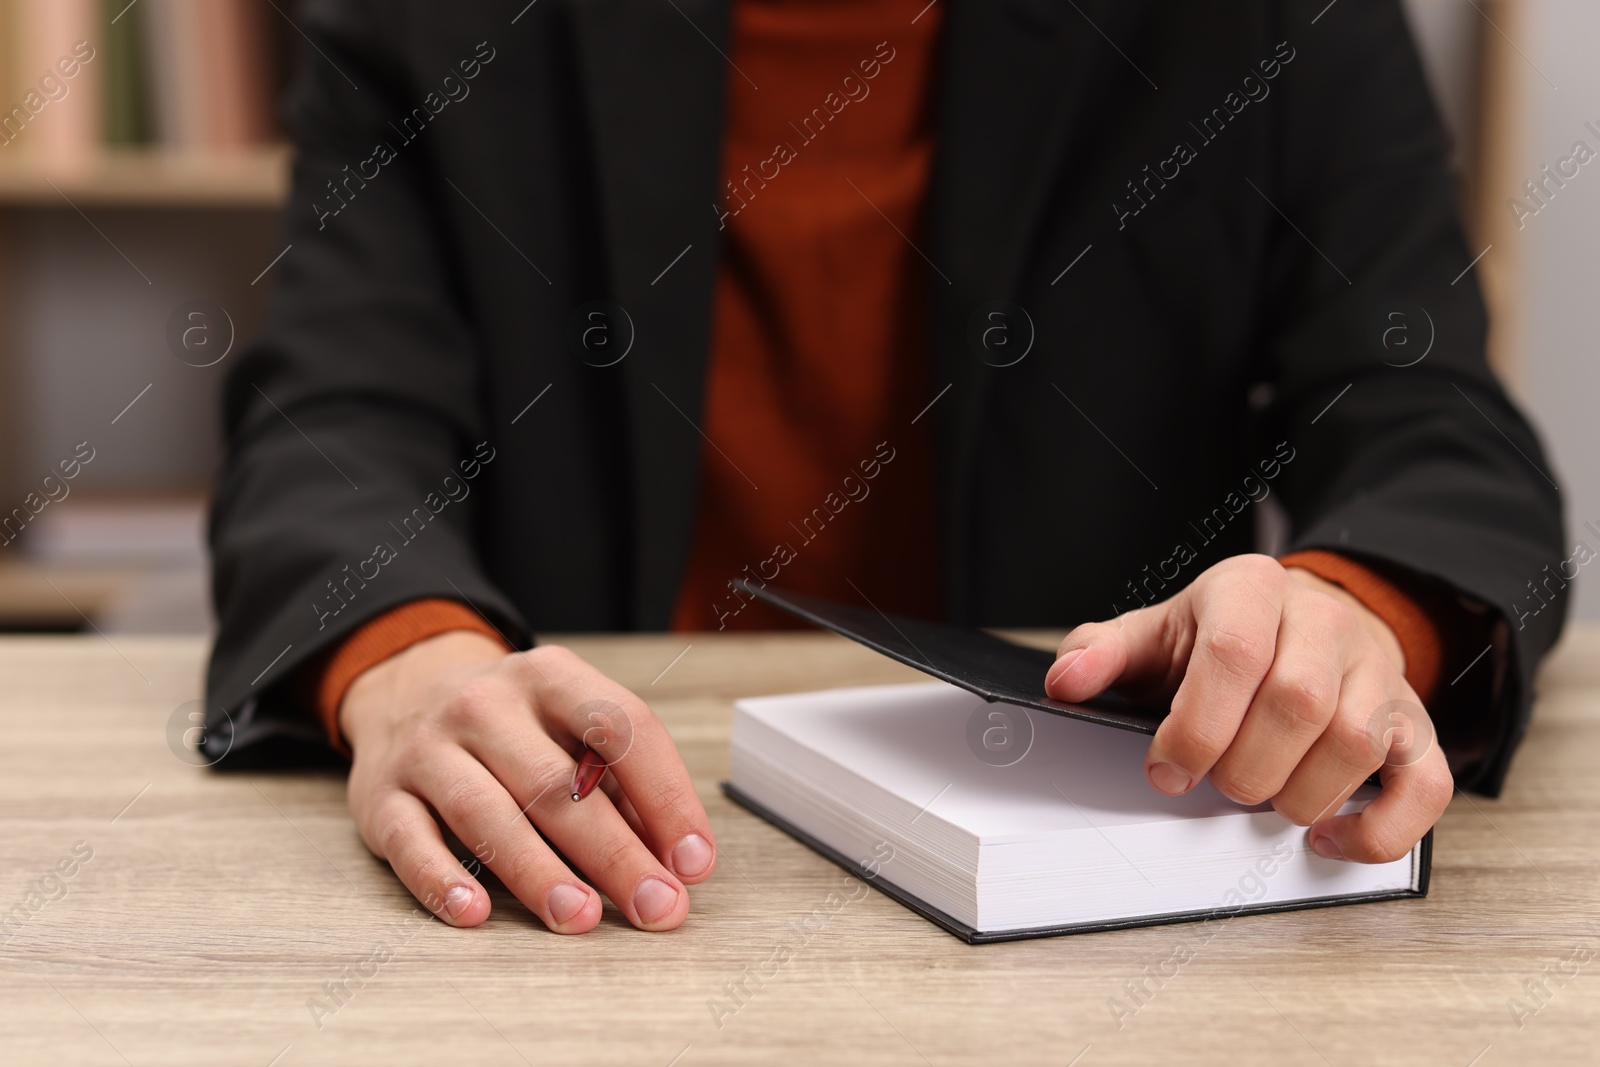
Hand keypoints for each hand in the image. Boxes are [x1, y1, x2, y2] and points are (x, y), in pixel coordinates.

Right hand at [339, 631, 716, 931]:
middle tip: (658, 907)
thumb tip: (675, 860)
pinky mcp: (380, 796)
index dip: (668, 798)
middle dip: (616, 854)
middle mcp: (486, 704)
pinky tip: (476, 913)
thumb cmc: (514, 725)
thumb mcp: (570, 727)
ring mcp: (428, 748)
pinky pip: (411, 844)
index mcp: (551, 676)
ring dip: (540, 874)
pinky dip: (443, 882)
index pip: (623, 730)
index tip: (695, 862)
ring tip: (583, 918)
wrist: (405, 689)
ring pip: (488, 814)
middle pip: (558, 785)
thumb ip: (622, 786)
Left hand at [1044, 554, 1450, 862]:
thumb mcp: (1153, 633)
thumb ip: (1101, 652)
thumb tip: (1065, 681)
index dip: (1196, 724)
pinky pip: (1424, 785)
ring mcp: (1379, 674)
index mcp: (1252, 591)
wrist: (1303, 620)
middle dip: (1243, 765)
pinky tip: (1324, 836)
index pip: (1235, 652)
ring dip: (1298, 794)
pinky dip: (1377, 829)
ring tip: (1260, 797)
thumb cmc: (1221, 637)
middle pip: (1298, 702)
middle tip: (1215, 782)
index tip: (1165, 769)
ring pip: (1357, 742)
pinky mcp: (1414, 726)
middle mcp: (1325, 624)